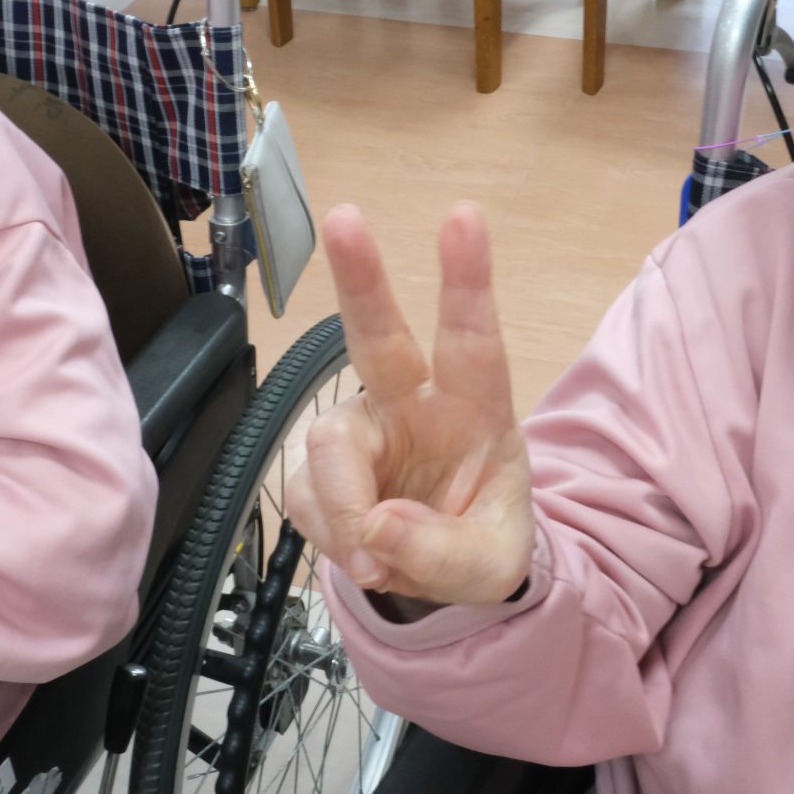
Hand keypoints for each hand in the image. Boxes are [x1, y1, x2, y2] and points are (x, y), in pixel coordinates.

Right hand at [285, 203, 534, 607]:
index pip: (474, 341)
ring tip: (377, 559)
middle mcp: (413, 403)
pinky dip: (330, 534)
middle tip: (346, 219)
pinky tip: (361, 553)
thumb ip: (441, 553)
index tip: (463, 217)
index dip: (467, 279)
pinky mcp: (320, 463)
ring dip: (345, 509)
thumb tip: (374, 531)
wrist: (442, 577)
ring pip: (327, 444)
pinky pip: (304, 494)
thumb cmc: (480, 543)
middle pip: (380, 335)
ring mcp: (362, 429)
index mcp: (475, 411)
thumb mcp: (489, 569)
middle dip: (362, 278)